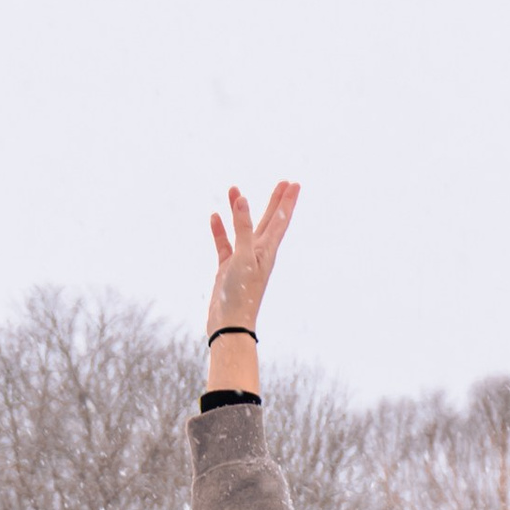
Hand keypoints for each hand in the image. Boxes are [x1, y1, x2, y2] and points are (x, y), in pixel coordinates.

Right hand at [206, 181, 298, 346]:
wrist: (229, 326)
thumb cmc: (240, 295)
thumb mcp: (244, 257)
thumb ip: (243, 228)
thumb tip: (243, 200)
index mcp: (267, 251)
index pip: (280, 220)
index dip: (287, 201)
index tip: (294, 184)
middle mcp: (257, 254)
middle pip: (269, 221)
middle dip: (276, 201)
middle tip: (285, 183)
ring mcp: (242, 261)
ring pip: (242, 229)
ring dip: (239, 210)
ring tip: (234, 189)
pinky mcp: (227, 269)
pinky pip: (224, 244)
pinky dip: (220, 230)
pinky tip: (214, 216)